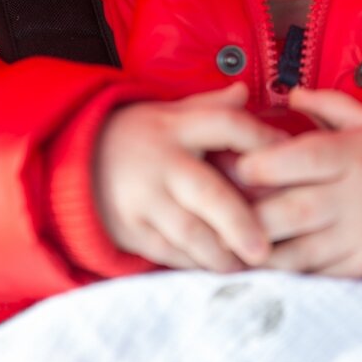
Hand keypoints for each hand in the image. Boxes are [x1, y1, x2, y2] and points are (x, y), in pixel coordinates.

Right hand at [94, 82, 281, 271]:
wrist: (71, 160)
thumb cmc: (140, 136)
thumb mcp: (170, 112)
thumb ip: (210, 106)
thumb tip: (244, 90)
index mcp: (177, 126)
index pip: (227, 126)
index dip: (262, 139)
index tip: (291, 157)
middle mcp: (162, 162)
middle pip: (207, 193)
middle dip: (239, 222)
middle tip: (265, 248)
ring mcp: (142, 199)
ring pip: (187, 232)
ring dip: (220, 252)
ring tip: (249, 266)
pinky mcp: (129, 229)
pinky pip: (167, 251)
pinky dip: (195, 263)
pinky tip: (221, 271)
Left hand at [236, 87, 361, 277]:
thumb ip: (330, 106)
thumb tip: (290, 94)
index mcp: (353, 155)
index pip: (292, 160)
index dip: (253, 164)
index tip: (230, 164)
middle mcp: (352, 198)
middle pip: (285, 212)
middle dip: (243, 214)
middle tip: (217, 209)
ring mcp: (356, 236)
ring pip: (293, 252)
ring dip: (257, 249)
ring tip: (231, 239)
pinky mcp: (361, 264)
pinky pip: (314, 272)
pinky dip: (285, 268)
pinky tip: (264, 258)